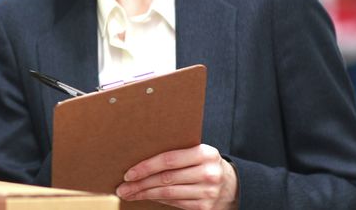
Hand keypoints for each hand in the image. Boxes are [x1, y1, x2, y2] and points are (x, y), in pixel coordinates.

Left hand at [116, 144, 237, 209]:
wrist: (232, 184)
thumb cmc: (206, 164)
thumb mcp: (198, 152)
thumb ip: (177, 152)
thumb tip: (140, 157)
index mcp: (205, 153)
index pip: (169, 160)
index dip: (146, 167)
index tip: (129, 173)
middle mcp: (208, 173)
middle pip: (166, 179)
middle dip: (140, 184)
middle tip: (123, 187)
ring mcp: (208, 192)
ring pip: (168, 193)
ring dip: (145, 194)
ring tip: (129, 193)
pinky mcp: (205, 208)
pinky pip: (175, 203)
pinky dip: (158, 199)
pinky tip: (146, 197)